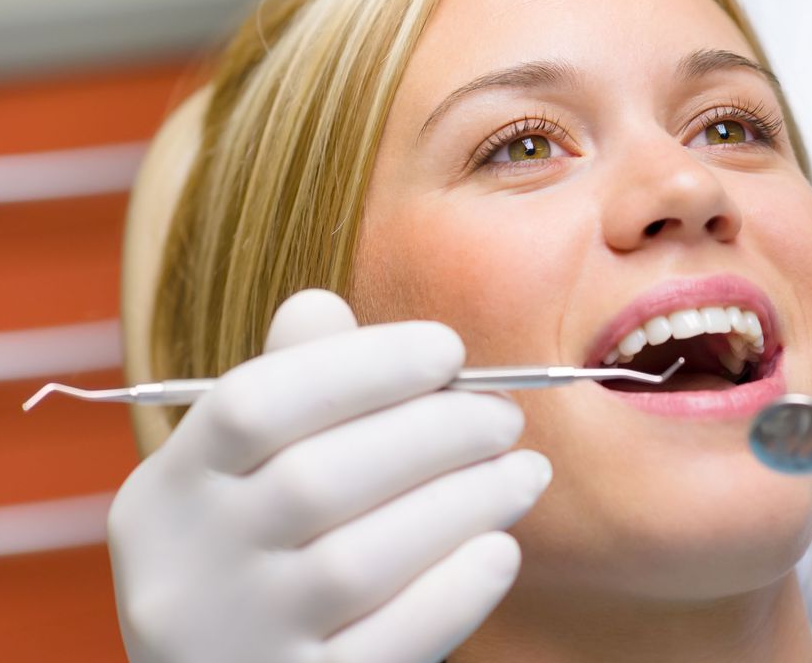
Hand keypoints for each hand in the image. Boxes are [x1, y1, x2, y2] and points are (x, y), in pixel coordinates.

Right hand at [110, 290, 550, 662]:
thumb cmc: (265, 571)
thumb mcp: (246, 488)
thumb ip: (287, 399)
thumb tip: (321, 305)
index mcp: (165, 495)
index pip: (252, 404)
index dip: (361, 366)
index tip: (449, 349)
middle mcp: (183, 571)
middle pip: (316, 480)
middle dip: (433, 433)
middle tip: (504, 418)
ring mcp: (234, 643)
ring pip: (358, 561)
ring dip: (463, 503)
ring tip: (524, 475)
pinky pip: (393, 641)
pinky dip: (456, 587)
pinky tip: (499, 551)